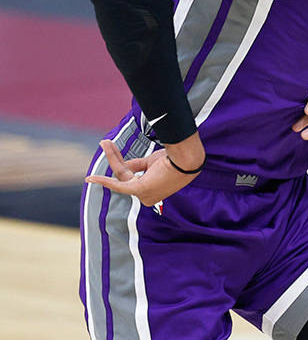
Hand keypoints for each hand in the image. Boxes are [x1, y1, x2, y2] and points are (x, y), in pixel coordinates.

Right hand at [85, 135, 202, 206]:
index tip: (112, 149)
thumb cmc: (174, 160)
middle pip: (124, 176)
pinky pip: (118, 185)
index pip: (132, 178)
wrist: (185, 158)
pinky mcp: (140, 190)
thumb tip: (123, 167)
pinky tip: (90, 178)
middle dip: (114, 158)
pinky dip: (104, 181)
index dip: (124, 163)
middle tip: (105, 142)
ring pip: (121, 174)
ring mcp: (144, 195)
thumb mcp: (152, 162)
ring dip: (112, 157)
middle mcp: (147, 197)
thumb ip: (136, 166)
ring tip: (104, 142)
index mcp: (152, 192)